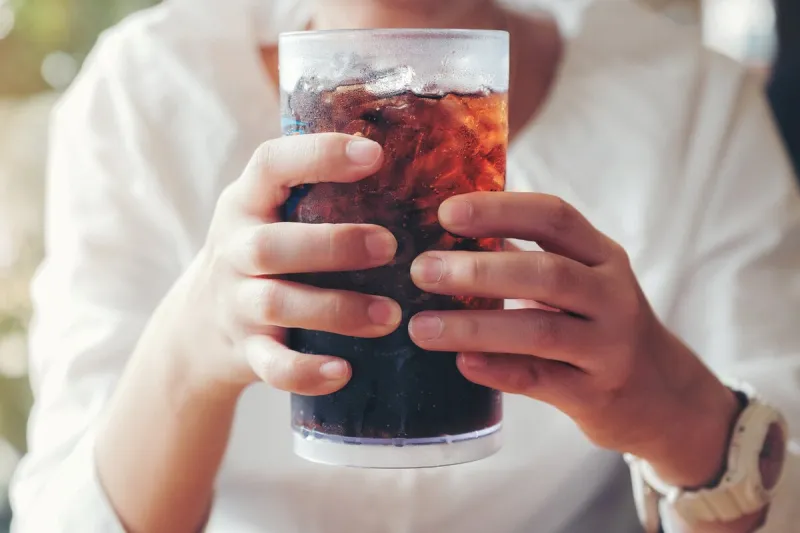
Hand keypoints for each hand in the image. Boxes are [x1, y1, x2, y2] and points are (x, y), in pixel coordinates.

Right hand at [169, 133, 400, 396]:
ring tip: (391, 316)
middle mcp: (235, 249)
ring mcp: (236, 303)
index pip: (271, 164)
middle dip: (332, 245)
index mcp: (246, 203)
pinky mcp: (245, 351)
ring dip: (337, 309)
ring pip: (278, 304)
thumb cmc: (260, 255)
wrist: (197, 328)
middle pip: (271, 245)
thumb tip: (413, 164)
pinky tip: (344, 372)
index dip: (319, 155)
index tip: (375, 154)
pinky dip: (305, 371)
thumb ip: (314, 191)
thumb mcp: (269, 213)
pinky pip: (271, 366)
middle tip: (390, 247)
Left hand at [408, 192, 740, 486]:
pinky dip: (499, 370)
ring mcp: (609, 347)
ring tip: (421, 327)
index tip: (446, 212)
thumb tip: (450, 239)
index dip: (499, 210)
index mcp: (602, 256)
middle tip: (422, 271)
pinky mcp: (597, 395)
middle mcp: (612, 296)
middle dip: (479, 271)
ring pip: (541, 330)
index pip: (554, 217)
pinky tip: (461, 364)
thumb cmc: (602, 326)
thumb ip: (526, 258)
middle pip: (546, 273)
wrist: (664, 396)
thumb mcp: (580, 281)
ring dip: (475, 326)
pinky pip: (542, 381)